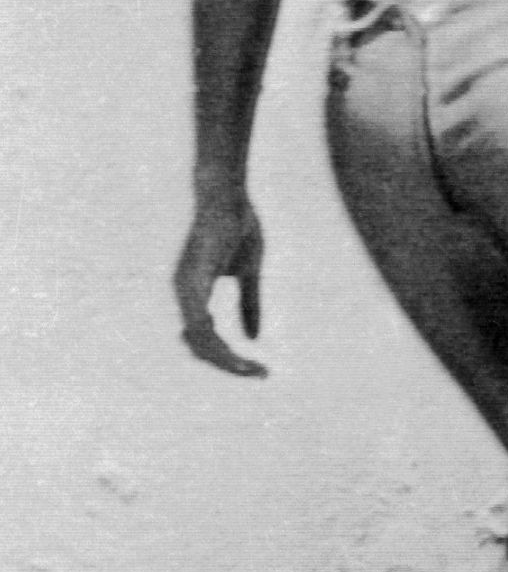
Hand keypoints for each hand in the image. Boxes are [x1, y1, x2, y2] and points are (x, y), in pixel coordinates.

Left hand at [174, 189, 267, 378]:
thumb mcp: (249, 273)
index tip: (258, 368)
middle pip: (201, 346)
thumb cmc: (237, 227)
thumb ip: (249, 304)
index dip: (229, 356)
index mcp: (195, 293)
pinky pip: (200, 323)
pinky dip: (216, 342)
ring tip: (252, 370)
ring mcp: (185, 288)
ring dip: (226, 359)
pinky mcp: (193, 281)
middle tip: (259, 375)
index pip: (206, 337)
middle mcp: (184, 294)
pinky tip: (234, 352)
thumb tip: (252, 337)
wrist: (227, 196)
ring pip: (200, 340)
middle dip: (229, 365)